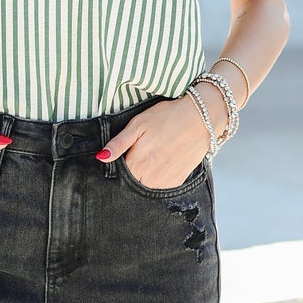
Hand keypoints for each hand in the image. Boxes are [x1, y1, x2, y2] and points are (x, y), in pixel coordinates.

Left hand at [96, 93, 220, 186]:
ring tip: (156, 152)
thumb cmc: (167, 117)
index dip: (120, 162)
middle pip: (131, 180)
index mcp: (136, 164)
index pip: (118, 173)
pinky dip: (159, 175)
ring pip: (145, 184)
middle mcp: (149, 179)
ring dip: (145, 173)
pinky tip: (165, 158)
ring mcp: (164, 182)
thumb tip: (101, 157)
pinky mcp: (176, 182)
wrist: (201, 119)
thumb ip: (118, 144)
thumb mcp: (138, 125)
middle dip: (132, 168)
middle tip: (144, 149)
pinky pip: (160, 184)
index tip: (127, 151)